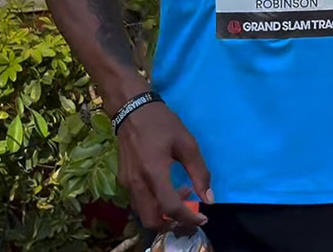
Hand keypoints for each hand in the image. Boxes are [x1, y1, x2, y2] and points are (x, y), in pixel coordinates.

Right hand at [116, 101, 212, 230]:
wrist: (132, 109)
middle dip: (172, 224)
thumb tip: (209, 198)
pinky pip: (138, 203)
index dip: (188, 219)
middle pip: (152, 221)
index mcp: (154, 173)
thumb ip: (199, 172)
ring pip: (143, 214)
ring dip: (162, 214)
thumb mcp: (186, 142)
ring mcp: (127, 183)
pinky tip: (165, 187)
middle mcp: (137, 183)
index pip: (170, 208)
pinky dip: (153, 204)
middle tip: (189, 212)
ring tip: (181, 193)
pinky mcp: (123, 180)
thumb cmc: (162, 123)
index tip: (203, 219)